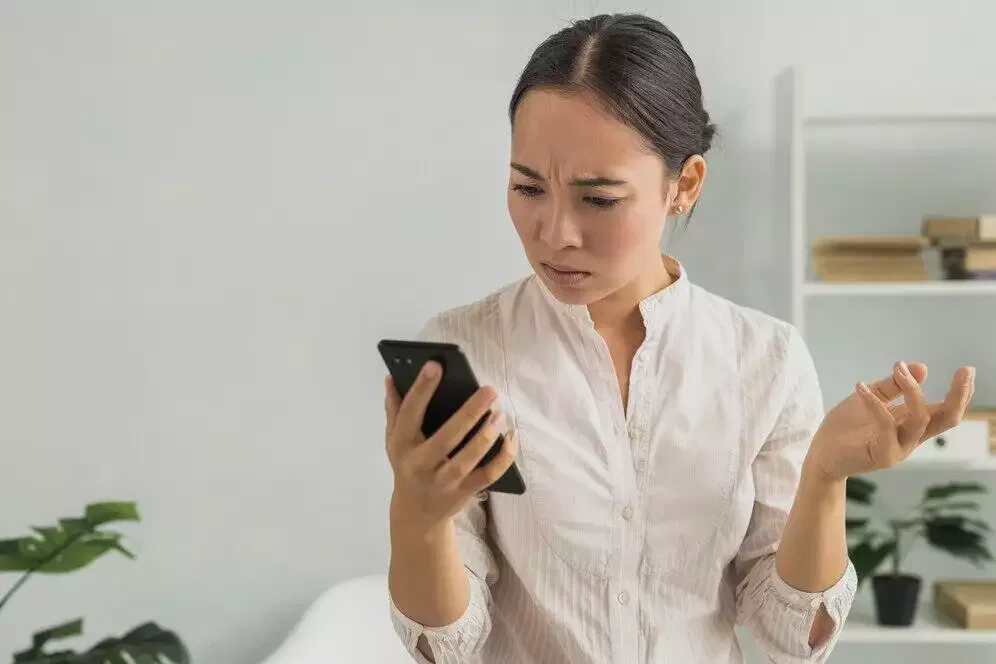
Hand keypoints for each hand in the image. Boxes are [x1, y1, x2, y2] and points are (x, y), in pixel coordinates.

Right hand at [384, 361, 517, 538]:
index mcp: (403, 445)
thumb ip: (395, 409)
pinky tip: (511, 437)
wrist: (416, 514)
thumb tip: (393, 377)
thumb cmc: (407, 466)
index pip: (410, 413)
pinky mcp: (464, 492)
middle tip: (490, 390)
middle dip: (469, 413)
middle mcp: (421, 464)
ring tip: (500, 413)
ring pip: (468, 460)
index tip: (436, 365)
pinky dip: (503, 458)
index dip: (422, 389)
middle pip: (446, 438)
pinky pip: (488, 475)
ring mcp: (444, 481)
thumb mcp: (393, 440)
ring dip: (487, 436)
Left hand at [805, 361, 974, 482]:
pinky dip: (875, 403)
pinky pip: (886, 426)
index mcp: (912, 425)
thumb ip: (893, 386)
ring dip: (912, 391)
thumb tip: (922, 367)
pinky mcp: (882, 455)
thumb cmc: (847, 428)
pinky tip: (860, 386)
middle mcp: (911, 438)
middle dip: (959, 396)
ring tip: (898, 368)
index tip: (967, 369)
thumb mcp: (870, 398)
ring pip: (919, 420)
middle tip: (965, 372)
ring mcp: (899, 448)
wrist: (821, 455)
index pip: (945, 411)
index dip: (960, 393)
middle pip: (947, 419)